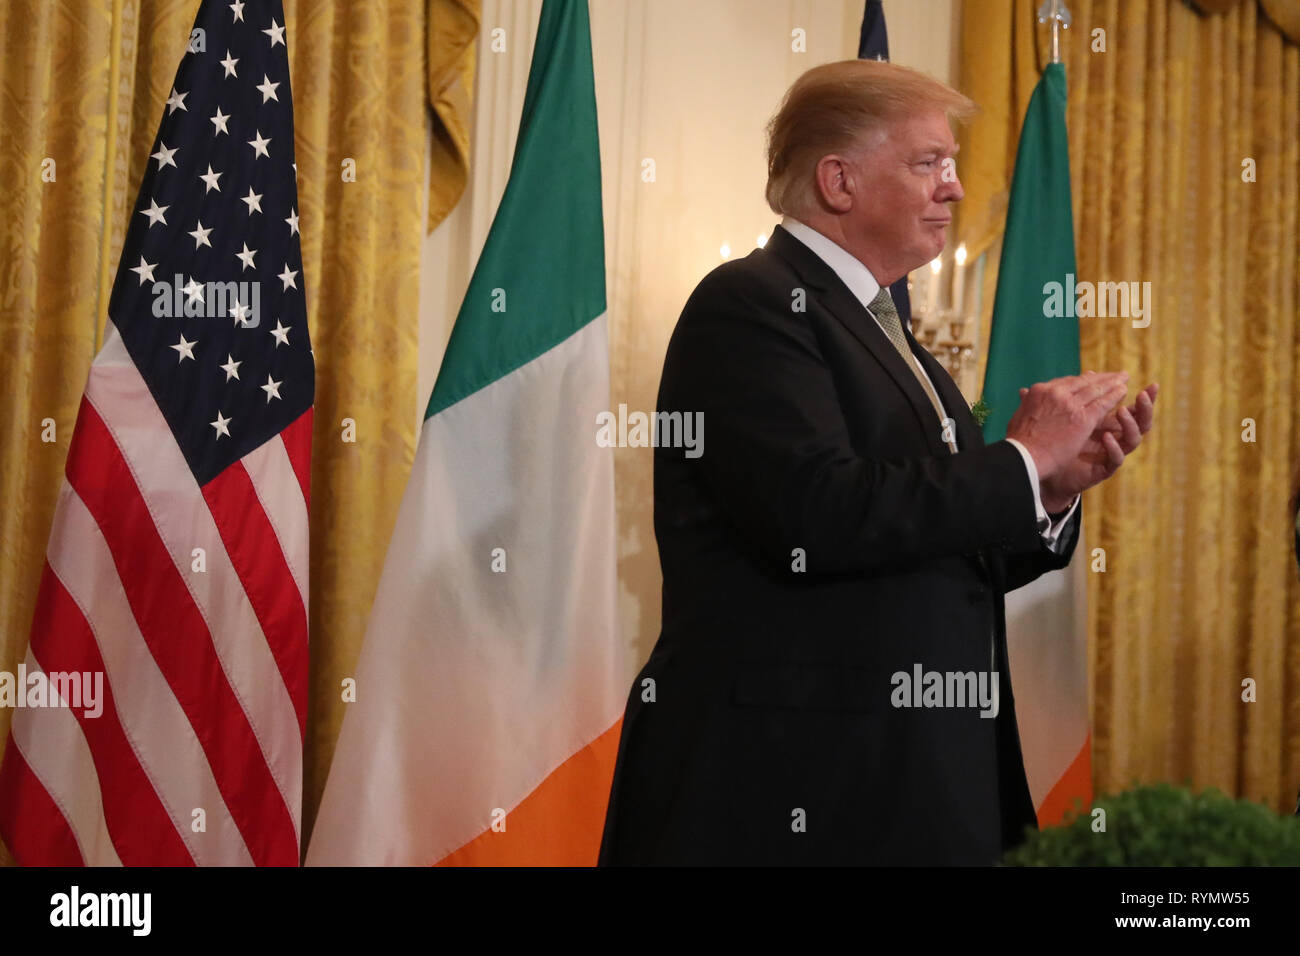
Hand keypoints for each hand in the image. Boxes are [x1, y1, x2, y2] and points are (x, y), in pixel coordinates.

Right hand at [1005, 372, 1129, 486]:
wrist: (1024, 457)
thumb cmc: (1019, 442)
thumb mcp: (1018, 415)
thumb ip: (1026, 402)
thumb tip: (1024, 393)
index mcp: (1041, 391)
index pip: (1066, 382)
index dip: (1082, 380)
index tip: (1092, 378)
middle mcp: (1056, 393)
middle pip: (1083, 382)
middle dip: (1100, 378)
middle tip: (1114, 375)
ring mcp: (1070, 404)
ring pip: (1096, 389)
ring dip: (1112, 383)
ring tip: (1123, 379)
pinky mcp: (1083, 418)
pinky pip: (1103, 403)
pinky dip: (1115, 396)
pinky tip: (1124, 393)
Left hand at [1032, 376, 1158, 509]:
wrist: (1044, 469)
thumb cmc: (1054, 442)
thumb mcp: (1064, 416)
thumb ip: (1069, 399)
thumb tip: (1074, 376)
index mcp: (1108, 422)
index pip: (1133, 407)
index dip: (1145, 397)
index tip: (1153, 384)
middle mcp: (1114, 436)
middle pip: (1140, 421)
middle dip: (1145, 407)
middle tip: (1144, 394)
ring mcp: (1110, 453)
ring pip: (1133, 439)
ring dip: (1130, 424)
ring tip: (1121, 411)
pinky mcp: (1103, 469)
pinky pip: (1116, 459)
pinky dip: (1113, 447)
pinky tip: (1106, 437)